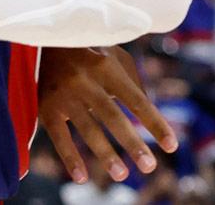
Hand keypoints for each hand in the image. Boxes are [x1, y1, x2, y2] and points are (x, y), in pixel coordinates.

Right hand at [38, 46, 178, 183]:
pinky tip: (82, 177)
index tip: (172, 146)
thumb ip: (133, 81)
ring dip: (106, 154)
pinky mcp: (47, 106)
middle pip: (113, 117)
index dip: (155, 124)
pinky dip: (70, 158)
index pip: (136, 100)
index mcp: (107, 67)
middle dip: (132, 143)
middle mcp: (86, 80)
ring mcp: (65, 94)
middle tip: (149, 166)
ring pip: (88, 129)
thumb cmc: (89, 49)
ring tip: (122, 175)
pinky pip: (60, 137)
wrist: (42, 38)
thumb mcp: (113, 55)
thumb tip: (150, 113)